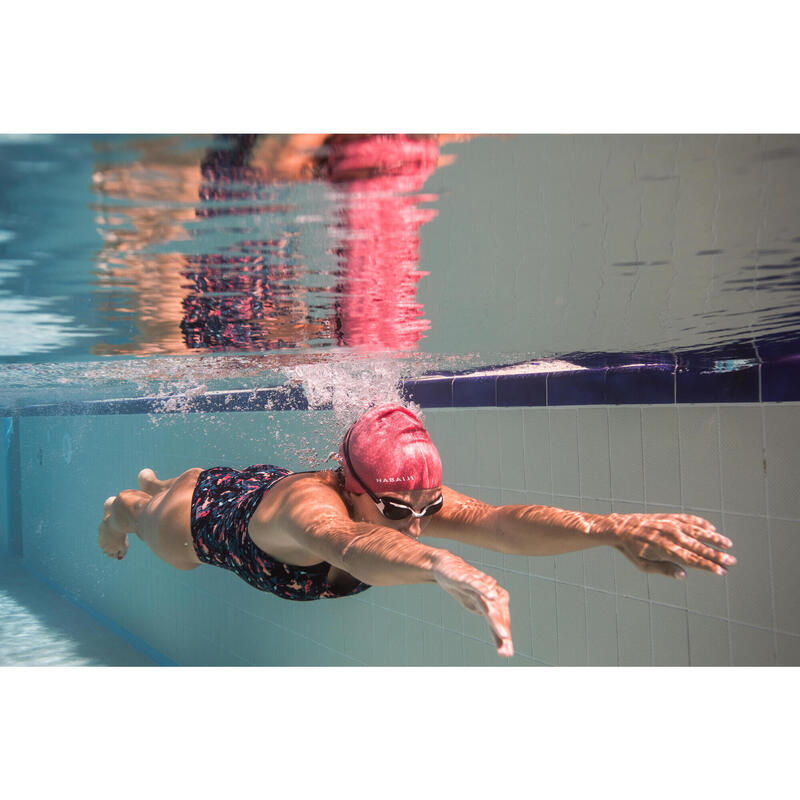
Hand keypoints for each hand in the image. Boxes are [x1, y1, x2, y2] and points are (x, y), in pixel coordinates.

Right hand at [432, 552, 512, 656]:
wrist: (444, 565)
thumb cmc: (461, 584)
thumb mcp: (473, 604)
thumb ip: (486, 616)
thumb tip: (501, 636)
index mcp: (492, 601)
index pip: (500, 620)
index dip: (502, 638)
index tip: (506, 655)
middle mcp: (489, 593)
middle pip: (498, 615)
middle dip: (502, 634)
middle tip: (506, 652)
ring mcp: (479, 585)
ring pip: (489, 604)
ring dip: (497, 620)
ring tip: (504, 635)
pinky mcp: (468, 577)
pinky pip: (477, 585)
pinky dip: (485, 590)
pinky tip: (493, 597)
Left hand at [595, 513, 735, 577]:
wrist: (621, 527)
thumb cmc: (632, 550)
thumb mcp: (644, 565)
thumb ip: (664, 570)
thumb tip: (683, 575)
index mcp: (665, 549)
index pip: (692, 560)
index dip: (708, 566)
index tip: (722, 571)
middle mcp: (671, 536)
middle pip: (699, 547)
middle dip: (717, 555)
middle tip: (732, 561)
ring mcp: (671, 524)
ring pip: (697, 531)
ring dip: (714, 537)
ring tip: (728, 544)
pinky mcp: (670, 517)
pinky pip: (688, 519)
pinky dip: (700, 523)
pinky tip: (711, 527)